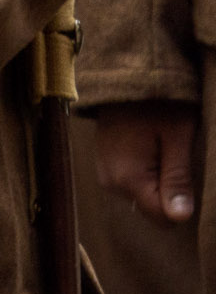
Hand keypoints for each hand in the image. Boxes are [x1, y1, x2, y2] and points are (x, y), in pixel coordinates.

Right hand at [96, 102, 200, 226]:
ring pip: (143, 196)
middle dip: (169, 191)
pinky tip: (150, 149)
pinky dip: (145, 173)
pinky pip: (131, 183)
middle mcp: (109, 181)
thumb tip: (180, 218)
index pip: (163, 218)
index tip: (190, 175)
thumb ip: (177, 178)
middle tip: (177, 156)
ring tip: (163, 149)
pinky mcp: (104, 165)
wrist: (122, 75)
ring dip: (158, 181)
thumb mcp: (177, 137)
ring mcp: (103, 173)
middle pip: (152, 208)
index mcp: (127, 178)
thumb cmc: (157, 104)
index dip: (183, 203)